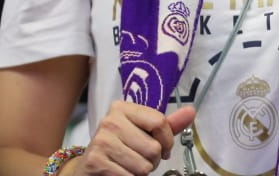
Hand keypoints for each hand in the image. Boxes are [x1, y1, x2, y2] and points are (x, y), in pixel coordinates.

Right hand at [73, 102, 194, 174]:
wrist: (88, 168)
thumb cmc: (120, 148)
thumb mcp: (143, 132)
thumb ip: (167, 124)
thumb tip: (191, 112)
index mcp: (123, 108)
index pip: (159, 122)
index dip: (167, 141)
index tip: (164, 149)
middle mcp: (110, 121)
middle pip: (153, 147)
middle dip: (154, 160)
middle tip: (143, 160)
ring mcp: (101, 141)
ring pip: (144, 165)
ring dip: (142, 171)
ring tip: (132, 166)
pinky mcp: (95, 162)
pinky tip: (122, 173)